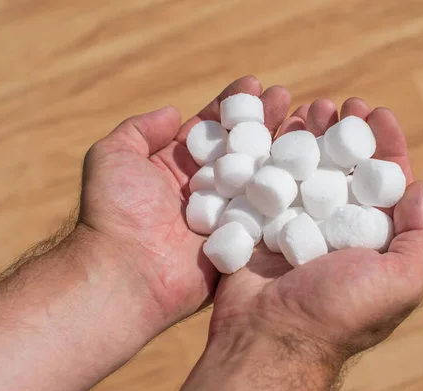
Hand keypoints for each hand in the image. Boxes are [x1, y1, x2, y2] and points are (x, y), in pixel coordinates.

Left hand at [78, 76, 292, 332]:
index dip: (231, 105)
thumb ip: (138, 131)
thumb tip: (171, 112)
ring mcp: (226, 216)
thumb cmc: (115, 213)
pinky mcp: (243, 242)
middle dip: (263, 121)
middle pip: (241, 148)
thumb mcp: (111, 157)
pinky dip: (289, 192)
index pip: (211, 129)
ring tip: (305, 121)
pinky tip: (311, 166)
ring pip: (260, 177)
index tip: (254, 84)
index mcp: (177, 169)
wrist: (127, 273)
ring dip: (282, 149)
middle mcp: (205, 190)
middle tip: (286, 97)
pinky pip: (269, 214)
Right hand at [193, 100, 422, 390]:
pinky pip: (270, 179)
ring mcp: (297, 222)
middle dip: (345, 132)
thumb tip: (419, 189)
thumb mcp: (399, 282)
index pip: (385, 181)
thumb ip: (419, 238)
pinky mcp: (262, 221)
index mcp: (370, 238)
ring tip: (311, 108)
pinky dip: (274, 152)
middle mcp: (335, 227)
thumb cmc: (339, 311)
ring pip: (308, 167)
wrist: (269, 336)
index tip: (379, 113)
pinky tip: (278, 128)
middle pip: (344, 167)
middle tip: (340, 105)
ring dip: (311, 134)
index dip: (386, 144)